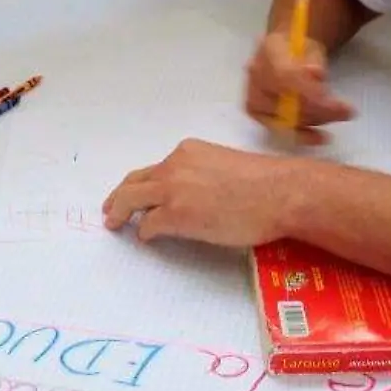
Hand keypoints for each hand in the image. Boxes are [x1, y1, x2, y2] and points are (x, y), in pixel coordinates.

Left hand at [103, 138, 300, 246]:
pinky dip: (144, 232)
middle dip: (118, 195)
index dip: (142, 183)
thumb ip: (202, 174)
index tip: (137, 192)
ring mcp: (172, 190)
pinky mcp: (175, 215)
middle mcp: (175, 165)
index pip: (156, 168)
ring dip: (120, 212)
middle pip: (134, 181)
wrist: (280, 193)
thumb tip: (195, 195)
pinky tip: (146, 238)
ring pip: (130, 199)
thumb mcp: (225, 167)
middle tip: (110, 208)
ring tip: (114, 223)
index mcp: (188, 151)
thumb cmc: (265, 184)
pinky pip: (148, 225)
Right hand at [245, 31, 353, 145]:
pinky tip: (320, 138)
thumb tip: (315, 73)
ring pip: (286, 117)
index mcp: (270, 51)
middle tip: (347, 111)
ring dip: (317, 120)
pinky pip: (279, 128)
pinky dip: (302, 134)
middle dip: (320, 110)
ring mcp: (255, 96)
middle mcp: (257, 76)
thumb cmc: (300, 47)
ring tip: (340, 115)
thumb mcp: (312, 45)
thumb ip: (314, 59)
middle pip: (286, 102)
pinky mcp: (258, 113)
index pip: (285, 76)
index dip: (309, 93)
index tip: (334, 104)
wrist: (284, 50)